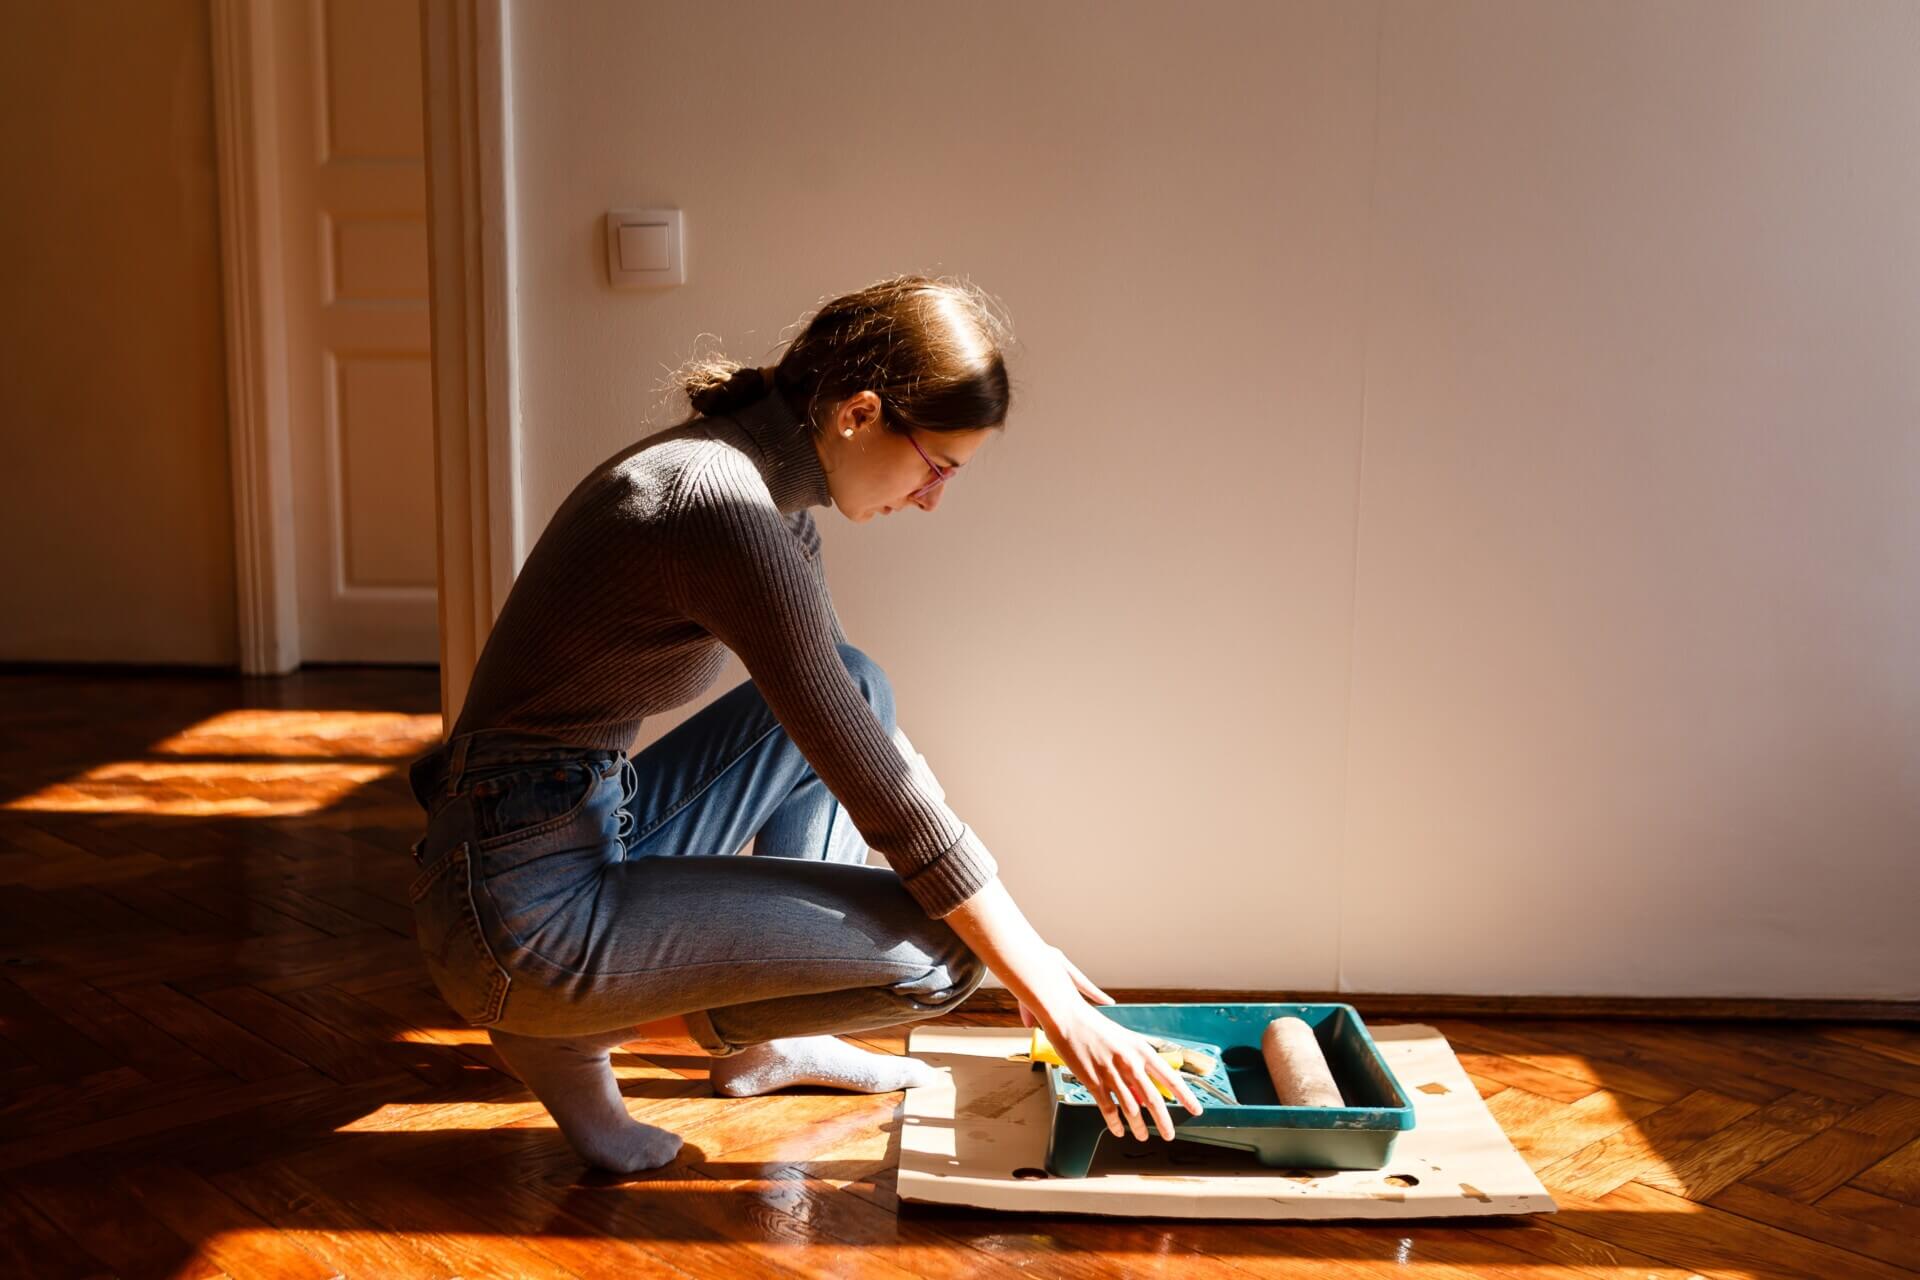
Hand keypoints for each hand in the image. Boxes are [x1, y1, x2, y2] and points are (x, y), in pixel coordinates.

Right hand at [1027, 951, 1203, 1141]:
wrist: (1068, 1018)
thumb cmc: (1095, 1027)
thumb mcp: (1124, 1039)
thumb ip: (1137, 1060)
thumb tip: (1147, 1084)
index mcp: (1141, 1049)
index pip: (1170, 1077)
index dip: (1185, 1096)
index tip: (1196, 1109)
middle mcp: (1129, 1062)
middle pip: (1153, 1099)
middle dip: (1164, 1121)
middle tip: (1169, 1135)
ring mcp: (1111, 1072)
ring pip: (1131, 1108)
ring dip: (1139, 1126)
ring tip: (1143, 1136)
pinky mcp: (1093, 1080)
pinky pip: (1108, 1109)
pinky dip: (1115, 1123)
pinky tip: (1119, 1130)